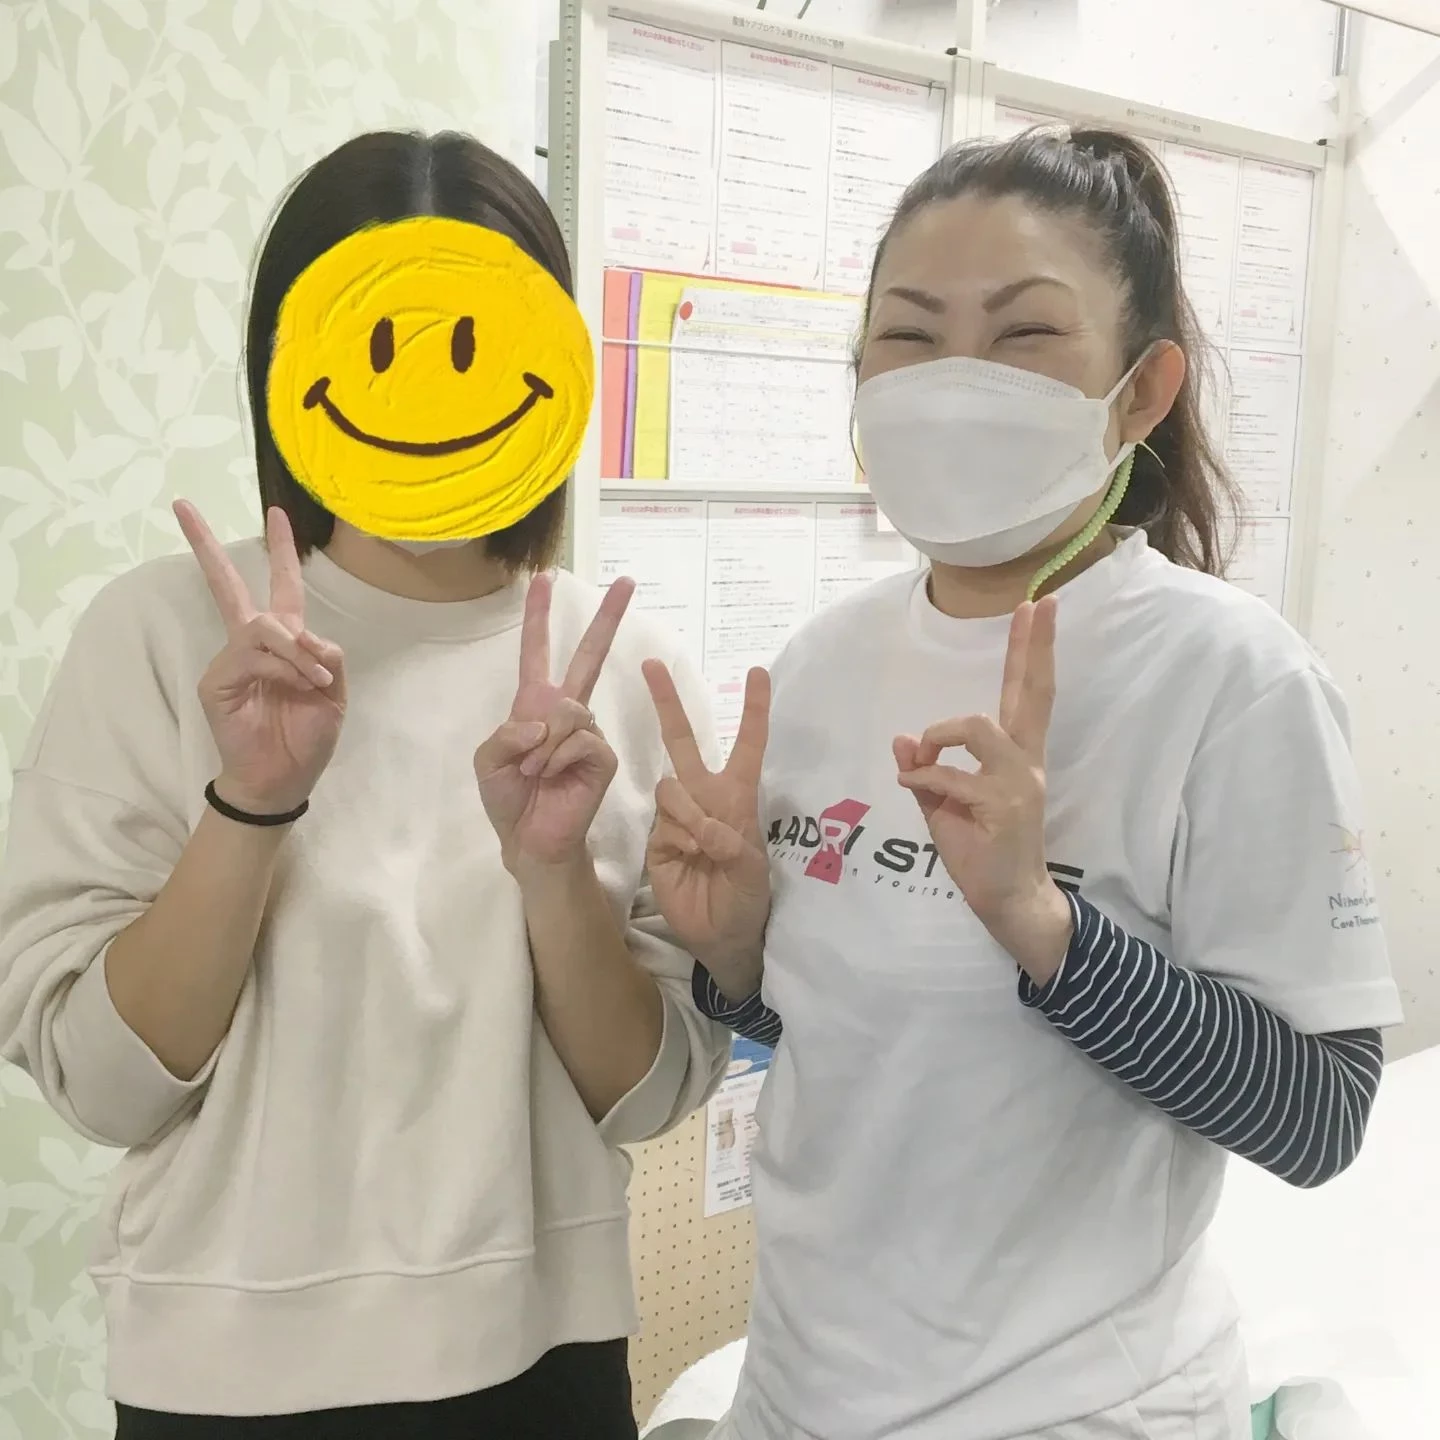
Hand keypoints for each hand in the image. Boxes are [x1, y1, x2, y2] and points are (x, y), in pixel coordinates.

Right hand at [178, 500, 345, 816]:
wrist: (283, 780)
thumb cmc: (306, 738)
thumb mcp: (335, 695)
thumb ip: (328, 659)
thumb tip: (309, 635)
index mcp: (286, 642)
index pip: (282, 586)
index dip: (282, 550)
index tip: (277, 512)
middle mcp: (254, 643)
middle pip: (229, 585)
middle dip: (207, 546)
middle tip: (183, 507)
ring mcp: (231, 660)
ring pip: (263, 626)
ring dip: (296, 650)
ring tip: (314, 680)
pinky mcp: (216, 680)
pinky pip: (252, 657)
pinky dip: (283, 668)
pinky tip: (298, 686)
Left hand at [475, 573, 633, 872]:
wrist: (529, 838)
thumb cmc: (508, 797)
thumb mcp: (488, 759)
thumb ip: (507, 732)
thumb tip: (544, 723)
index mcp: (535, 704)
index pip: (538, 651)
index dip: (538, 615)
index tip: (543, 577)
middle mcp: (566, 711)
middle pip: (588, 656)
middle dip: (607, 618)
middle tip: (627, 581)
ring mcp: (589, 732)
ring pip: (571, 709)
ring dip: (542, 745)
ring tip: (534, 772)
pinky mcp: (604, 755)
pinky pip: (580, 738)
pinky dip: (557, 758)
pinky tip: (552, 777)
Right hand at [643, 662, 771, 979]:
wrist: (721, 937)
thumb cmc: (748, 899)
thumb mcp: (752, 870)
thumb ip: (729, 842)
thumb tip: (701, 825)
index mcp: (738, 797)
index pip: (747, 745)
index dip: (753, 711)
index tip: (757, 672)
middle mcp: (705, 798)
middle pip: (684, 742)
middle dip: (668, 702)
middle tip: (652, 663)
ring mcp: (678, 817)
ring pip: (672, 788)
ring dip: (689, 814)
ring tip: (705, 850)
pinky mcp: (657, 840)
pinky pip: (663, 821)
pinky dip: (678, 836)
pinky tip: (688, 858)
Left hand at [894, 597, 1071, 983]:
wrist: (1008, 901)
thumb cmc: (980, 852)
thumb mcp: (945, 805)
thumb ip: (928, 770)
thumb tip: (903, 738)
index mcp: (1016, 756)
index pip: (1028, 694)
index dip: (1031, 652)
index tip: (1037, 608)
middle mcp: (1025, 762)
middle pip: (1032, 693)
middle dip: (1031, 647)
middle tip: (1036, 605)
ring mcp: (1018, 782)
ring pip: (979, 726)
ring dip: (940, 736)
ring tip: (924, 757)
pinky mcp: (1003, 806)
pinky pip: (952, 775)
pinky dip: (925, 777)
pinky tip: (915, 787)